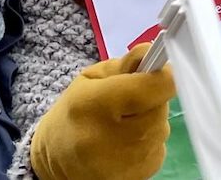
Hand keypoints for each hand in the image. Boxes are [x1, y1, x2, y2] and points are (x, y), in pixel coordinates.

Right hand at [31, 43, 174, 179]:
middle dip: (151, 97)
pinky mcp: (143, 175)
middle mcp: (117, 137)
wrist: (58, 163)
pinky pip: (159, 144)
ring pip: (161, 125)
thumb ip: (124, 64)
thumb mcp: (90, 79)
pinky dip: (147, 139)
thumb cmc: (74, 113)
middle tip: (130, 100)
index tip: (156, 70)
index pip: (156, 86)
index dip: (162, 74)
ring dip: (150, 118)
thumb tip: (153, 53)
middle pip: (160, 105)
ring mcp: (131, 161)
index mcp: (99, 104)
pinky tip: (125, 141)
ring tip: (123, 123)